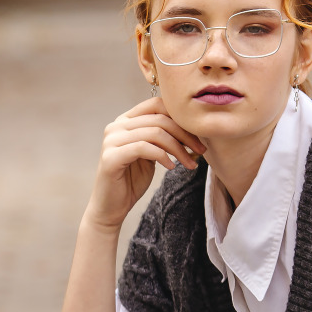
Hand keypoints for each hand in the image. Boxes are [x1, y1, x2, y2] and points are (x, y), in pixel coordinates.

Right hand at [83, 97, 204, 232]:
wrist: (111, 207)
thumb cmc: (132, 180)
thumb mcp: (151, 154)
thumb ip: (161, 137)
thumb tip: (191, 127)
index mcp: (125, 121)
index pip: (156, 104)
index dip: (180, 117)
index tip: (198, 135)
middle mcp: (116, 126)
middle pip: (159, 119)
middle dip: (185, 135)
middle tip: (201, 150)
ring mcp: (111, 140)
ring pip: (155, 133)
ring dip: (178, 148)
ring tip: (189, 163)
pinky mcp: (111, 157)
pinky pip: (144, 148)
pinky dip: (163, 156)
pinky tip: (171, 167)